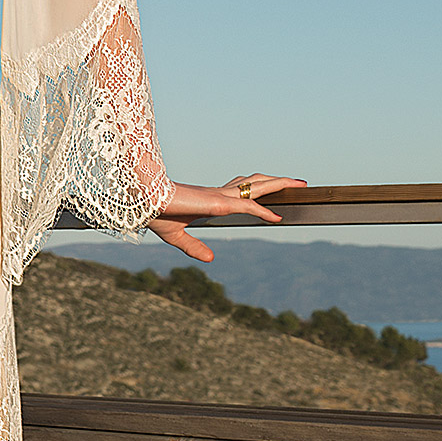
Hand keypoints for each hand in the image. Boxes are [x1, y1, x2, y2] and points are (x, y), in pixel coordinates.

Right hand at [147, 174, 307, 265]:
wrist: (142, 201)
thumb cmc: (155, 213)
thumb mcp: (176, 236)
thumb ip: (194, 247)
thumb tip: (211, 259)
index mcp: (210, 199)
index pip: (240, 191)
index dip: (258, 191)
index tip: (272, 192)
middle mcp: (219, 194)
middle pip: (255, 183)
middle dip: (277, 182)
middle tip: (297, 183)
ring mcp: (219, 197)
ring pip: (257, 188)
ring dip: (279, 185)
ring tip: (299, 185)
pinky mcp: (217, 203)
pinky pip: (246, 207)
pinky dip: (263, 211)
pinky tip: (277, 217)